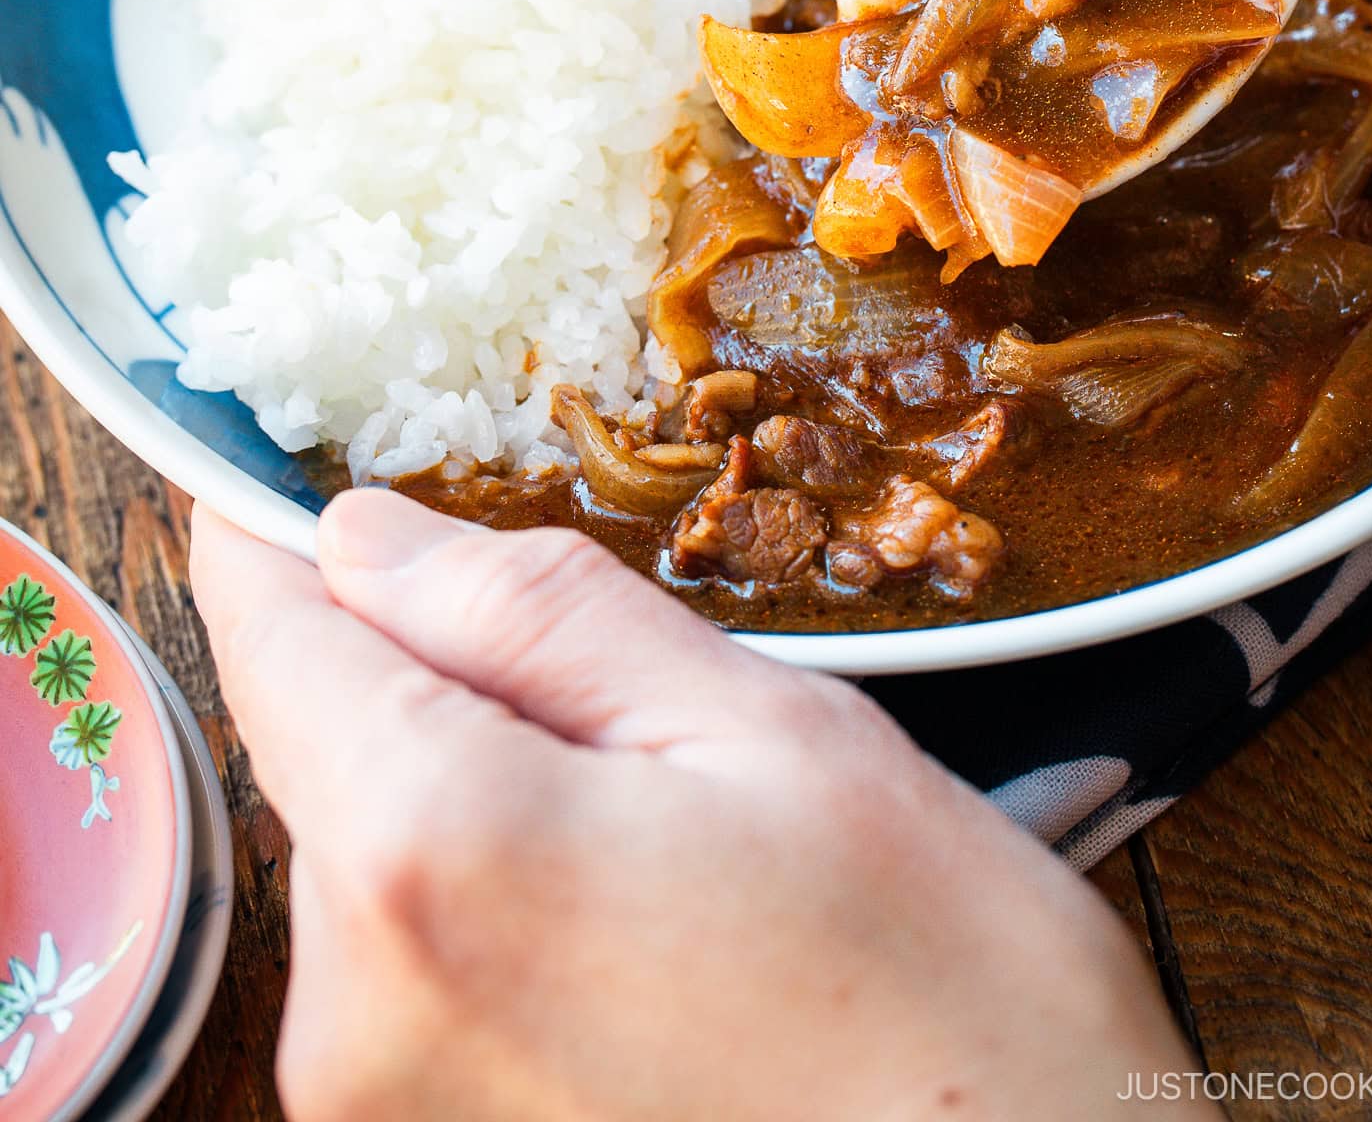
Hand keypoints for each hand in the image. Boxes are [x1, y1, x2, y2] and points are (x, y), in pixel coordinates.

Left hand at [191, 495, 1197, 1121]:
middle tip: (637, 699)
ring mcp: (376, 1111)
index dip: (282, 536)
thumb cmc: (940, 989)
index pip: (271, 636)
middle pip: (328, 745)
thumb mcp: (763, 730)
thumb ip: (534, 616)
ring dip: (481, 803)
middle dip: (441, 681)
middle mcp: (351, 1008)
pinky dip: (499, 908)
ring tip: (678, 846)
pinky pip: (415, 968)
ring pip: (376, 854)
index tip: (315, 474)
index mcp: (428, 852)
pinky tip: (651, 936)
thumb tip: (361, 538)